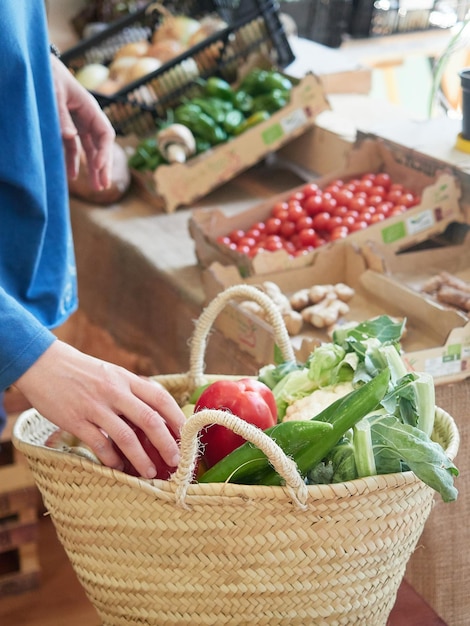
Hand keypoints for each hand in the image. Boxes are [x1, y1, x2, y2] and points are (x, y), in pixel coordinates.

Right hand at [14, 340, 184, 477]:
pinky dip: (111, 460)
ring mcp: (94, 407)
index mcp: (126, 379)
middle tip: (176, 461)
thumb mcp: (111, 373)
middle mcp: (114, 391)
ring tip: (150, 473)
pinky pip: (99, 445)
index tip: (187, 435)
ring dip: (141, 458)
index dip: (177, 418)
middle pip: (149, 420)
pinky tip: (118, 468)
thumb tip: (155, 414)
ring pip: (126, 437)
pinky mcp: (75, 421)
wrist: (42, 363)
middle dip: (166, 443)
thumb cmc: (81, 370)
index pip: (160, 398)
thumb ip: (131, 391)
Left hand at [51, 55, 115, 191]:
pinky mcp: (68, 128)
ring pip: (90, 150)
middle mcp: (88, 118)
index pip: (105, 134)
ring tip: (97, 187)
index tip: (99, 166)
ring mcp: (79, 124)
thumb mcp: (54, 94)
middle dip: (103, 166)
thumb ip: (62, 115)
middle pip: (101, 145)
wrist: (39, 66)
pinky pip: (74, 148)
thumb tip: (71, 136)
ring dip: (93, 168)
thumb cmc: (49, 76)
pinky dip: (74, 161)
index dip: (105, 151)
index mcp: (90, 108)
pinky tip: (73, 176)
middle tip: (104, 185)